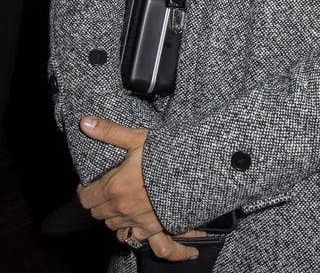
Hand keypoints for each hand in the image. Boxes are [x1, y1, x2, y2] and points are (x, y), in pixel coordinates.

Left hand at [78, 116, 202, 260]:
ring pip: (112, 225)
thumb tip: (85, 122)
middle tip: (106, 188)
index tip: (90, 182)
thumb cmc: (166, 154)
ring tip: (119, 200)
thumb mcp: (137, 138)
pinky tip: (133, 218)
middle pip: (97, 212)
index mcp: (114, 186)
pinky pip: (130, 236)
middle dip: (98, 201)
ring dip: (111, 214)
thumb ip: (109, 132)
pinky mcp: (151, 228)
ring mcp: (136, 221)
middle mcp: (122, 208)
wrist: (195, 173)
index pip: (86, 198)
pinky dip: (128, 229)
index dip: (85, 190)